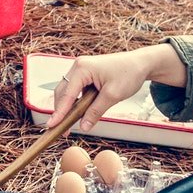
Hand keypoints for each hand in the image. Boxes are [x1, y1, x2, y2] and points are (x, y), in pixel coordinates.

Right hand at [47, 45, 183, 132]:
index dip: (59, 111)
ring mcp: (81, 69)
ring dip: (66, 107)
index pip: (67, 94)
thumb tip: (83, 126)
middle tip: (59, 129)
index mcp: (82, 68)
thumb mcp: (112, 95)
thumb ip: (96, 111)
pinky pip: (75, 90)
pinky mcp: (85, 74)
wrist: (140, 63)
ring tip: (66, 124)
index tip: (52, 125)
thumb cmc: (128, 74)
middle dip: (60, 110)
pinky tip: (76, 113)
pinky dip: (74, 102)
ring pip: (67, 91)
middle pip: (62, 91)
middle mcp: (78, 66)